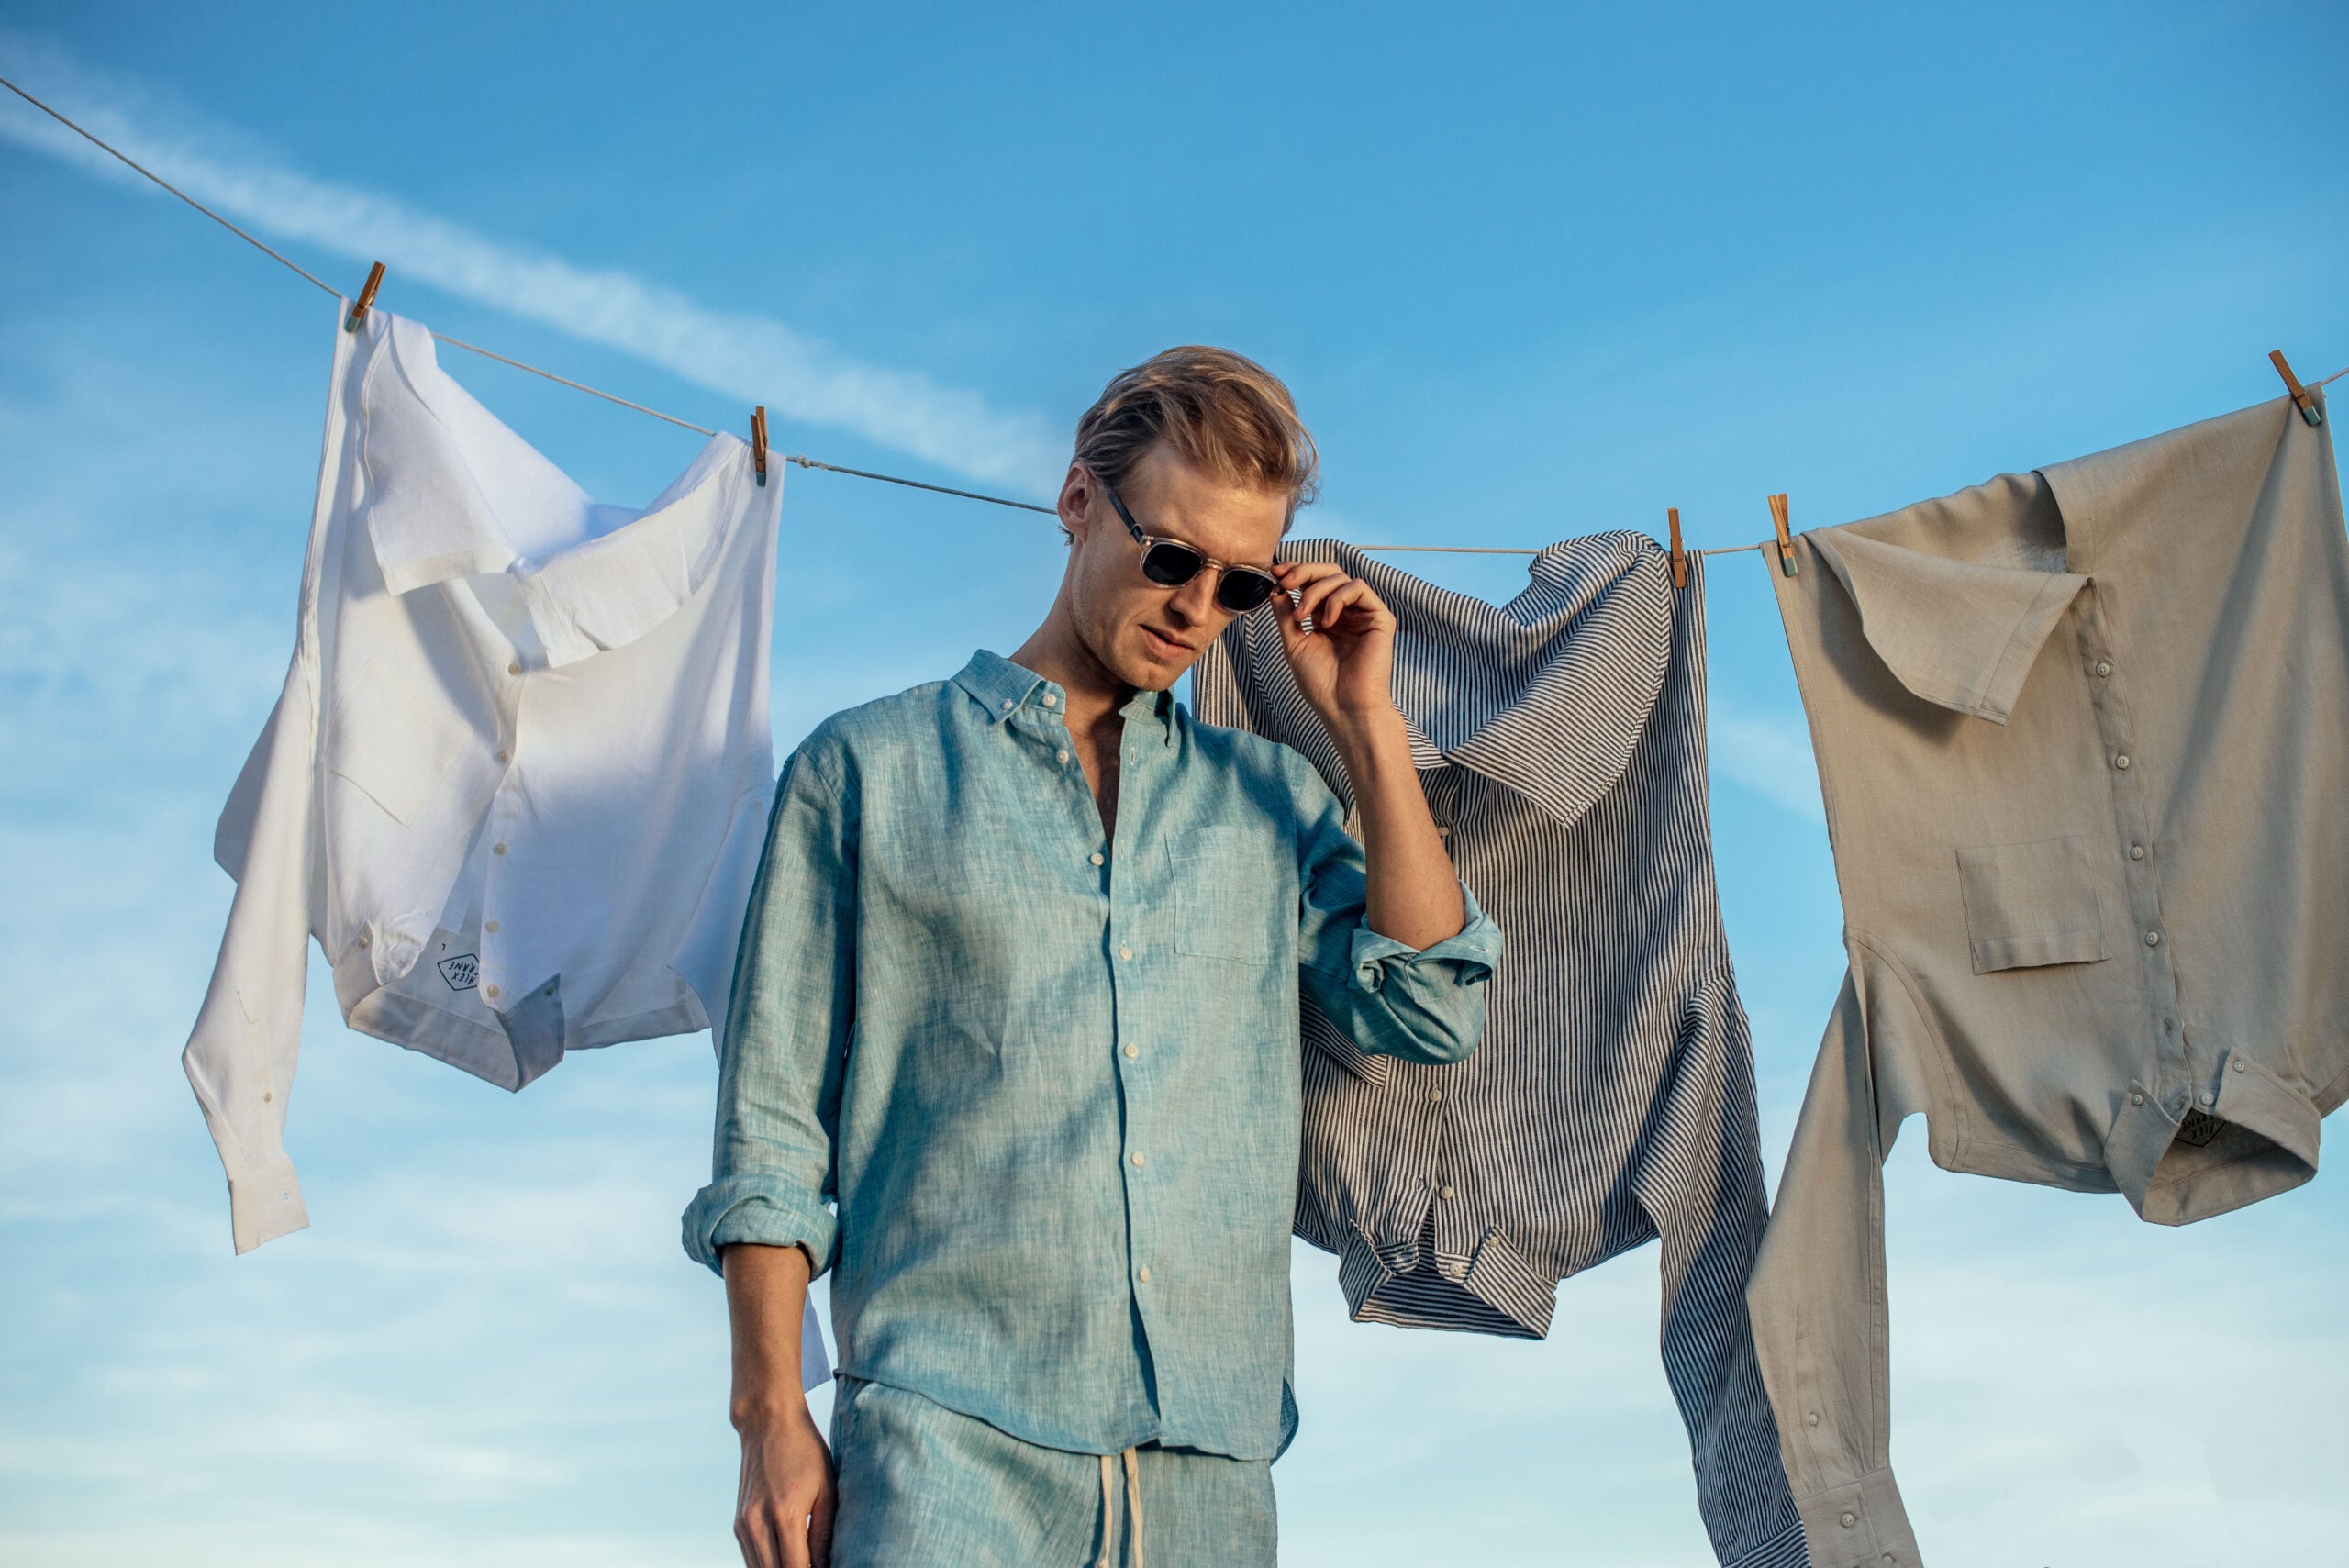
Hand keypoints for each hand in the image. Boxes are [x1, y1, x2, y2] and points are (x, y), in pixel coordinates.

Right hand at [734, 1402, 835, 1567]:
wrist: (768, 1423)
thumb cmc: (805, 1452)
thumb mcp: (827, 1489)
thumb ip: (825, 1534)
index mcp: (785, 1514)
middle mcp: (757, 1522)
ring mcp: (743, 1524)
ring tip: (803, 1562)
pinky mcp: (737, 1523)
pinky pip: (751, 1557)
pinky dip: (767, 1564)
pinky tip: (786, 1558)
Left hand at [1270, 560, 1399, 738]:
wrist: (1344, 709)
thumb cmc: (1321, 684)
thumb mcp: (1293, 643)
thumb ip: (1286, 614)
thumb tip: (1276, 586)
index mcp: (1329, 618)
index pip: (1315, 583)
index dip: (1296, 572)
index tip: (1275, 572)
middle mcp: (1348, 613)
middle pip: (1329, 573)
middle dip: (1304, 571)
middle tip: (1285, 580)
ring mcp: (1364, 614)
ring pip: (1341, 577)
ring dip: (1315, 590)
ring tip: (1303, 616)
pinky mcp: (1380, 618)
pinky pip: (1358, 588)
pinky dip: (1337, 598)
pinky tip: (1327, 621)